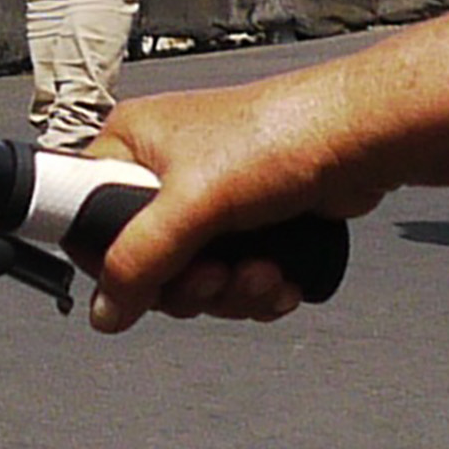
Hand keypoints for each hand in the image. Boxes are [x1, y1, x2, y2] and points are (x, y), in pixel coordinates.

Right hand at [80, 76, 372, 329]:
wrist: (362, 139)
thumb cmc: (280, 136)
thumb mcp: (192, 202)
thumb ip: (139, 260)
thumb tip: (104, 312)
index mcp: (133, 145)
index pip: (86, 219)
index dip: (114, 261)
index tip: (147, 279)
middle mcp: (165, 171)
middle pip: (146, 262)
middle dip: (190, 285)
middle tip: (217, 276)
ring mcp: (208, 198)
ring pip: (194, 278)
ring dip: (230, 292)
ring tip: (262, 273)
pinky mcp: (248, 222)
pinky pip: (231, 277)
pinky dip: (255, 289)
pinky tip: (279, 278)